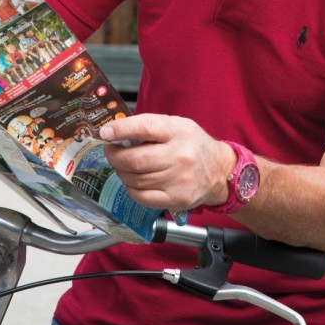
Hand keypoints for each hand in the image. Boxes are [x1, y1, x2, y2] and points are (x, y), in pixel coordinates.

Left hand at [99, 113, 235, 212]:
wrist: (218, 170)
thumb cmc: (192, 144)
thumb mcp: (175, 125)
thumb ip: (148, 126)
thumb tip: (115, 132)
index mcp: (177, 131)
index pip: (145, 128)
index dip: (121, 130)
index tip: (106, 133)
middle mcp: (180, 156)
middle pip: (135, 159)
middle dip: (115, 156)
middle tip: (111, 152)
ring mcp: (179, 180)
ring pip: (135, 179)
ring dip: (122, 172)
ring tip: (123, 166)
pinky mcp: (176, 199)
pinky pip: (142, 197)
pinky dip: (131, 189)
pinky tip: (132, 181)